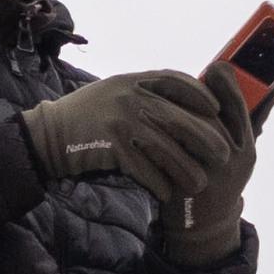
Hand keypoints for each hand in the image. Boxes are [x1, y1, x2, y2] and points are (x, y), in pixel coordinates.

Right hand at [26, 69, 240, 228]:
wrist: (49, 135)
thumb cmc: (87, 115)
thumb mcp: (115, 91)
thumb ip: (145, 92)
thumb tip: (185, 104)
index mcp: (134, 80)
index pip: (177, 81)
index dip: (201, 96)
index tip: (218, 111)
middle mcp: (130, 96)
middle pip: (179, 118)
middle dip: (206, 138)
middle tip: (224, 155)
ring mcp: (121, 120)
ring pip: (167, 148)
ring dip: (186, 169)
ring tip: (199, 184)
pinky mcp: (112, 146)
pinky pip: (145, 168)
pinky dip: (158, 183)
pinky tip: (167, 193)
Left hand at [158, 65, 258, 262]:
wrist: (204, 225)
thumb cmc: (223, 176)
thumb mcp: (243, 150)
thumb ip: (256, 118)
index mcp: (247, 149)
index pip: (241, 108)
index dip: (229, 84)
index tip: (217, 67)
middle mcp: (232, 162)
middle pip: (214, 118)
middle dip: (194, 94)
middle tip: (175, 77)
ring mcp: (209, 176)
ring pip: (189, 135)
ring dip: (168, 112)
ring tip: (152, 96)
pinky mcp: (184, 188)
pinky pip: (167, 158)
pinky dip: (153, 139)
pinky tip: (141, 124)